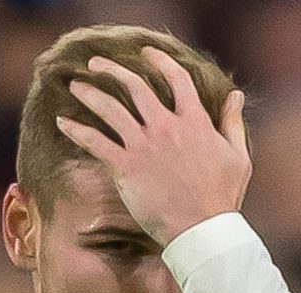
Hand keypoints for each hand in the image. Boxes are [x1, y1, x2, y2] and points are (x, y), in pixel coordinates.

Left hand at [56, 47, 250, 245]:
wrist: (202, 230)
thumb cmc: (222, 198)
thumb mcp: (237, 156)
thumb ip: (232, 122)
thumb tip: (235, 95)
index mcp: (194, 121)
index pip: (177, 79)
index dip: (160, 61)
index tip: (146, 53)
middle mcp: (166, 126)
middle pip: (135, 86)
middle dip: (112, 70)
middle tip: (96, 63)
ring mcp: (144, 146)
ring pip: (110, 108)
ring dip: (89, 93)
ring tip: (75, 86)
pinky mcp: (125, 167)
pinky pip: (95, 142)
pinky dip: (77, 130)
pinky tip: (63, 123)